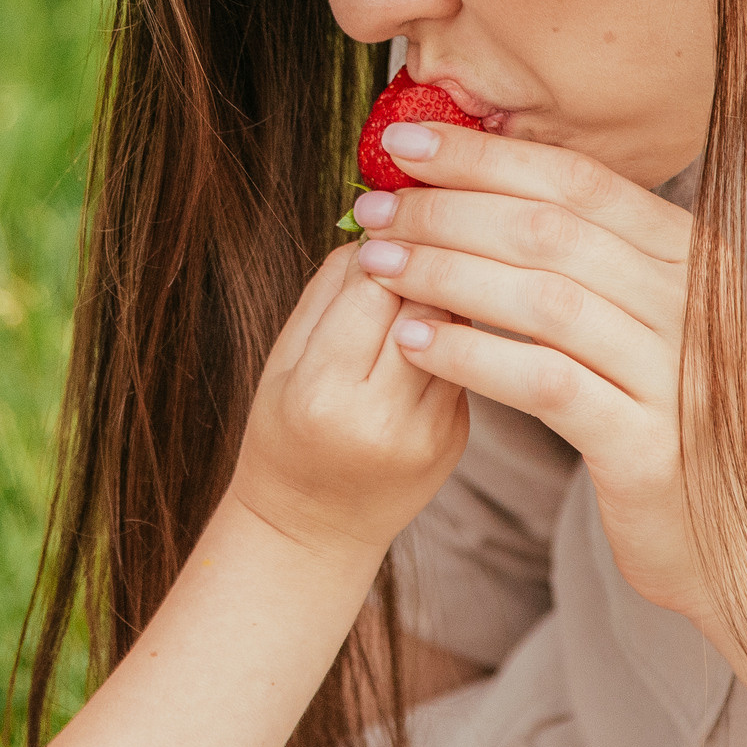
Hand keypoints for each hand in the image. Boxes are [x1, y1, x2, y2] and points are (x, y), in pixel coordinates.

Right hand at [225, 245, 468, 566]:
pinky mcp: (457, 438)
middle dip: (427, 256)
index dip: (386, 244)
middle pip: (426, 303)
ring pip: (456, 326)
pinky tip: (439, 316)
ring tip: (435, 260)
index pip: (374, 290)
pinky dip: (455, 328)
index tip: (387, 217)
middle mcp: (381, 419)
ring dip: (448, 286)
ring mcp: (428, 434)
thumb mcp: (281, 361)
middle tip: (423, 222)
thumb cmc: (285, 432)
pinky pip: (465, 358)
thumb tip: (384, 225)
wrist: (312, 530)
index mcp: (322, 395)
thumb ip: (327, 292)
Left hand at [349, 122, 712, 618]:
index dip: (483, 155)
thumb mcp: (639, 317)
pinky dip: (472, 355)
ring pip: (544, 299)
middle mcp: (693, 300)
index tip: (401, 143)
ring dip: (446, 274)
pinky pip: (545, 382)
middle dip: (448, 210)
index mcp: (690, 252)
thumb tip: (471, 181)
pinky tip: (413, 343)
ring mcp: (677, 371)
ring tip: (377, 265)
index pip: (575, 178)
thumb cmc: (661, 413)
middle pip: (551, 229)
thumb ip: (580, 254)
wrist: (736, 535)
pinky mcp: (648, 442)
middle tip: (373, 208)